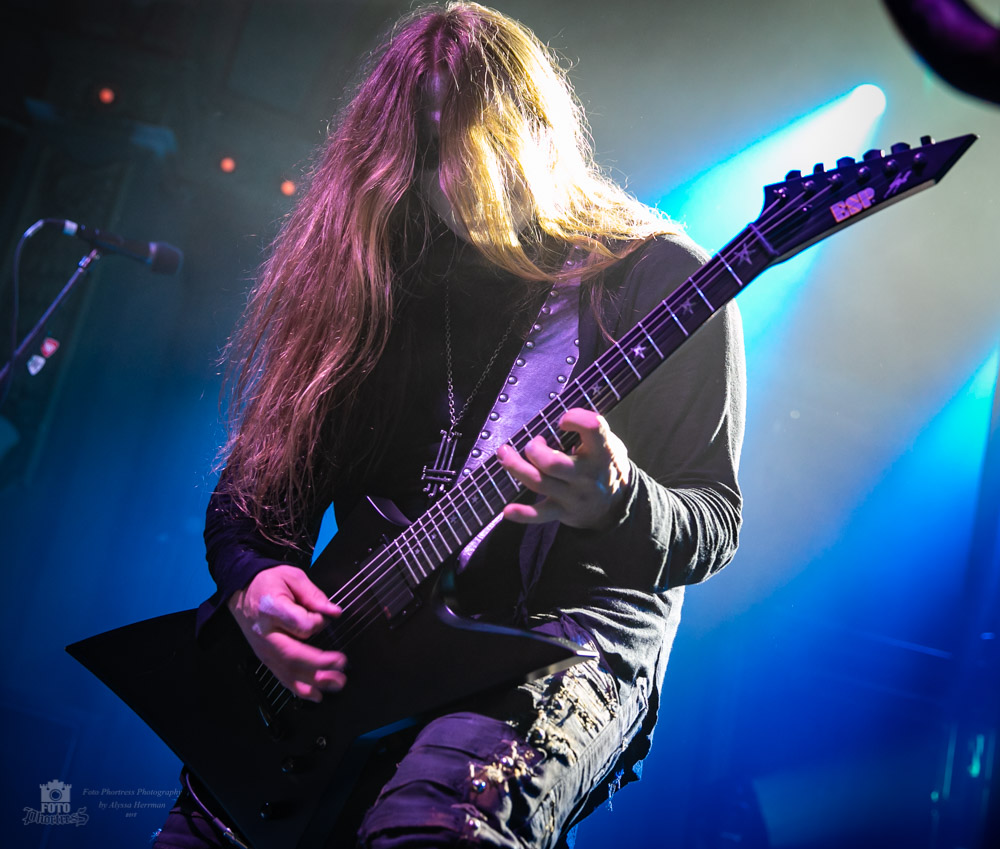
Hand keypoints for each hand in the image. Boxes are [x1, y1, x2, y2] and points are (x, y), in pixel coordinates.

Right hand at [227, 564, 345, 702]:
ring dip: (314, 681)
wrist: (241, 590)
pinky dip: (299, 689)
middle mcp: (265, 633)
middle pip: (293, 654)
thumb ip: (314, 595)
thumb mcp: (292, 576)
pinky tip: (315, 695)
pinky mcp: (264, 657)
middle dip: (320, 664)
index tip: (326, 617)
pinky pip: (281, 676)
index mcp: (272, 608)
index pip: (300, 624)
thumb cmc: (268, 581)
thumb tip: (334, 612)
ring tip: (336, 683)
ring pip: (288, 670)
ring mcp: (263, 648)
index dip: (317, 623)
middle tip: (341, 664)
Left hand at [497, 408, 631, 529]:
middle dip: (535, 450)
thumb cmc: (604, 464)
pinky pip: (540, 515)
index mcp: (602, 452)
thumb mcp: (607, 443)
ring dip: (516, 467)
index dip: (575, 418)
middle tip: (532, 444)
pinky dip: (523, 514)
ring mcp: (573, 496)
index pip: (593, 429)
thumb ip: (586, 430)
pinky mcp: (562, 511)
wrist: (616, 504)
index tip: (563, 420)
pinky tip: (507, 511)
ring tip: (504, 453)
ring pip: (539, 482)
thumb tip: (554, 419)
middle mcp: (587, 475)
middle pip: (554, 463)